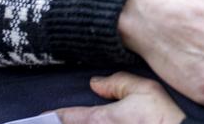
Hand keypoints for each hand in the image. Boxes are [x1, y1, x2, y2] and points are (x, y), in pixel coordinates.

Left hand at [55, 72, 184, 123]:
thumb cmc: (161, 116)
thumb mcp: (142, 89)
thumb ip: (117, 83)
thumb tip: (95, 83)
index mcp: (100, 120)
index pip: (68, 116)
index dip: (53, 115)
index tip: (42, 115)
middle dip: (61, 123)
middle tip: (48, 120)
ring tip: (64, 122)